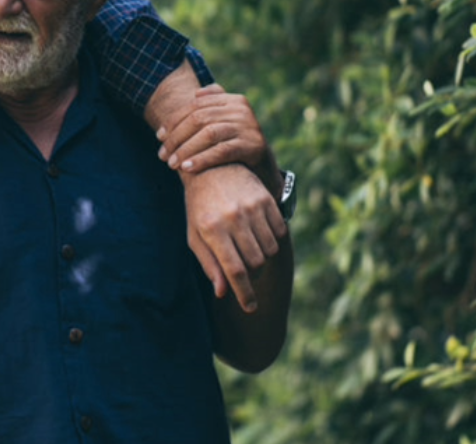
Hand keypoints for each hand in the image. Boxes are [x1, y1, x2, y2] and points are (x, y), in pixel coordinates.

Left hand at [157, 84, 267, 174]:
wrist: (264, 167)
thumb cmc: (236, 143)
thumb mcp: (225, 122)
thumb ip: (212, 105)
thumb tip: (195, 94)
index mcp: (232, 99)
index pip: (195, 106)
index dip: (174, 121)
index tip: (159, 136)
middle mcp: (241, 109)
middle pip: (199, 119)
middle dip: (176, 137)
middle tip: (162, 155)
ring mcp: (249, 126)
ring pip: (208, 134)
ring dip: (186, 149)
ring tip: (172, 164)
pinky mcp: (253, 146)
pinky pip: (222, 151)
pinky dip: (202, 159)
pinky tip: (187, 168)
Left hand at [183, 164, 286, 312]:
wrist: (211, 168)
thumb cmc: (199, 208)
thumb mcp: (195, 236)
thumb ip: (209, 264)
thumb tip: (222, 292)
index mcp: (212, 229)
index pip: (234, 270)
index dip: (244, 293)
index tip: (250, 307)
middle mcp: (233, 218)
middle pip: (255, 263)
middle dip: (252, 274)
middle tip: (245, 271)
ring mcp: (251, 207)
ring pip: (269, 250)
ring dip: (262, 257)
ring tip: (249, 250)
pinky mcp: (266, 199)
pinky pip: (279, 232)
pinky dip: (273, 240)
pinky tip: (259, 235)